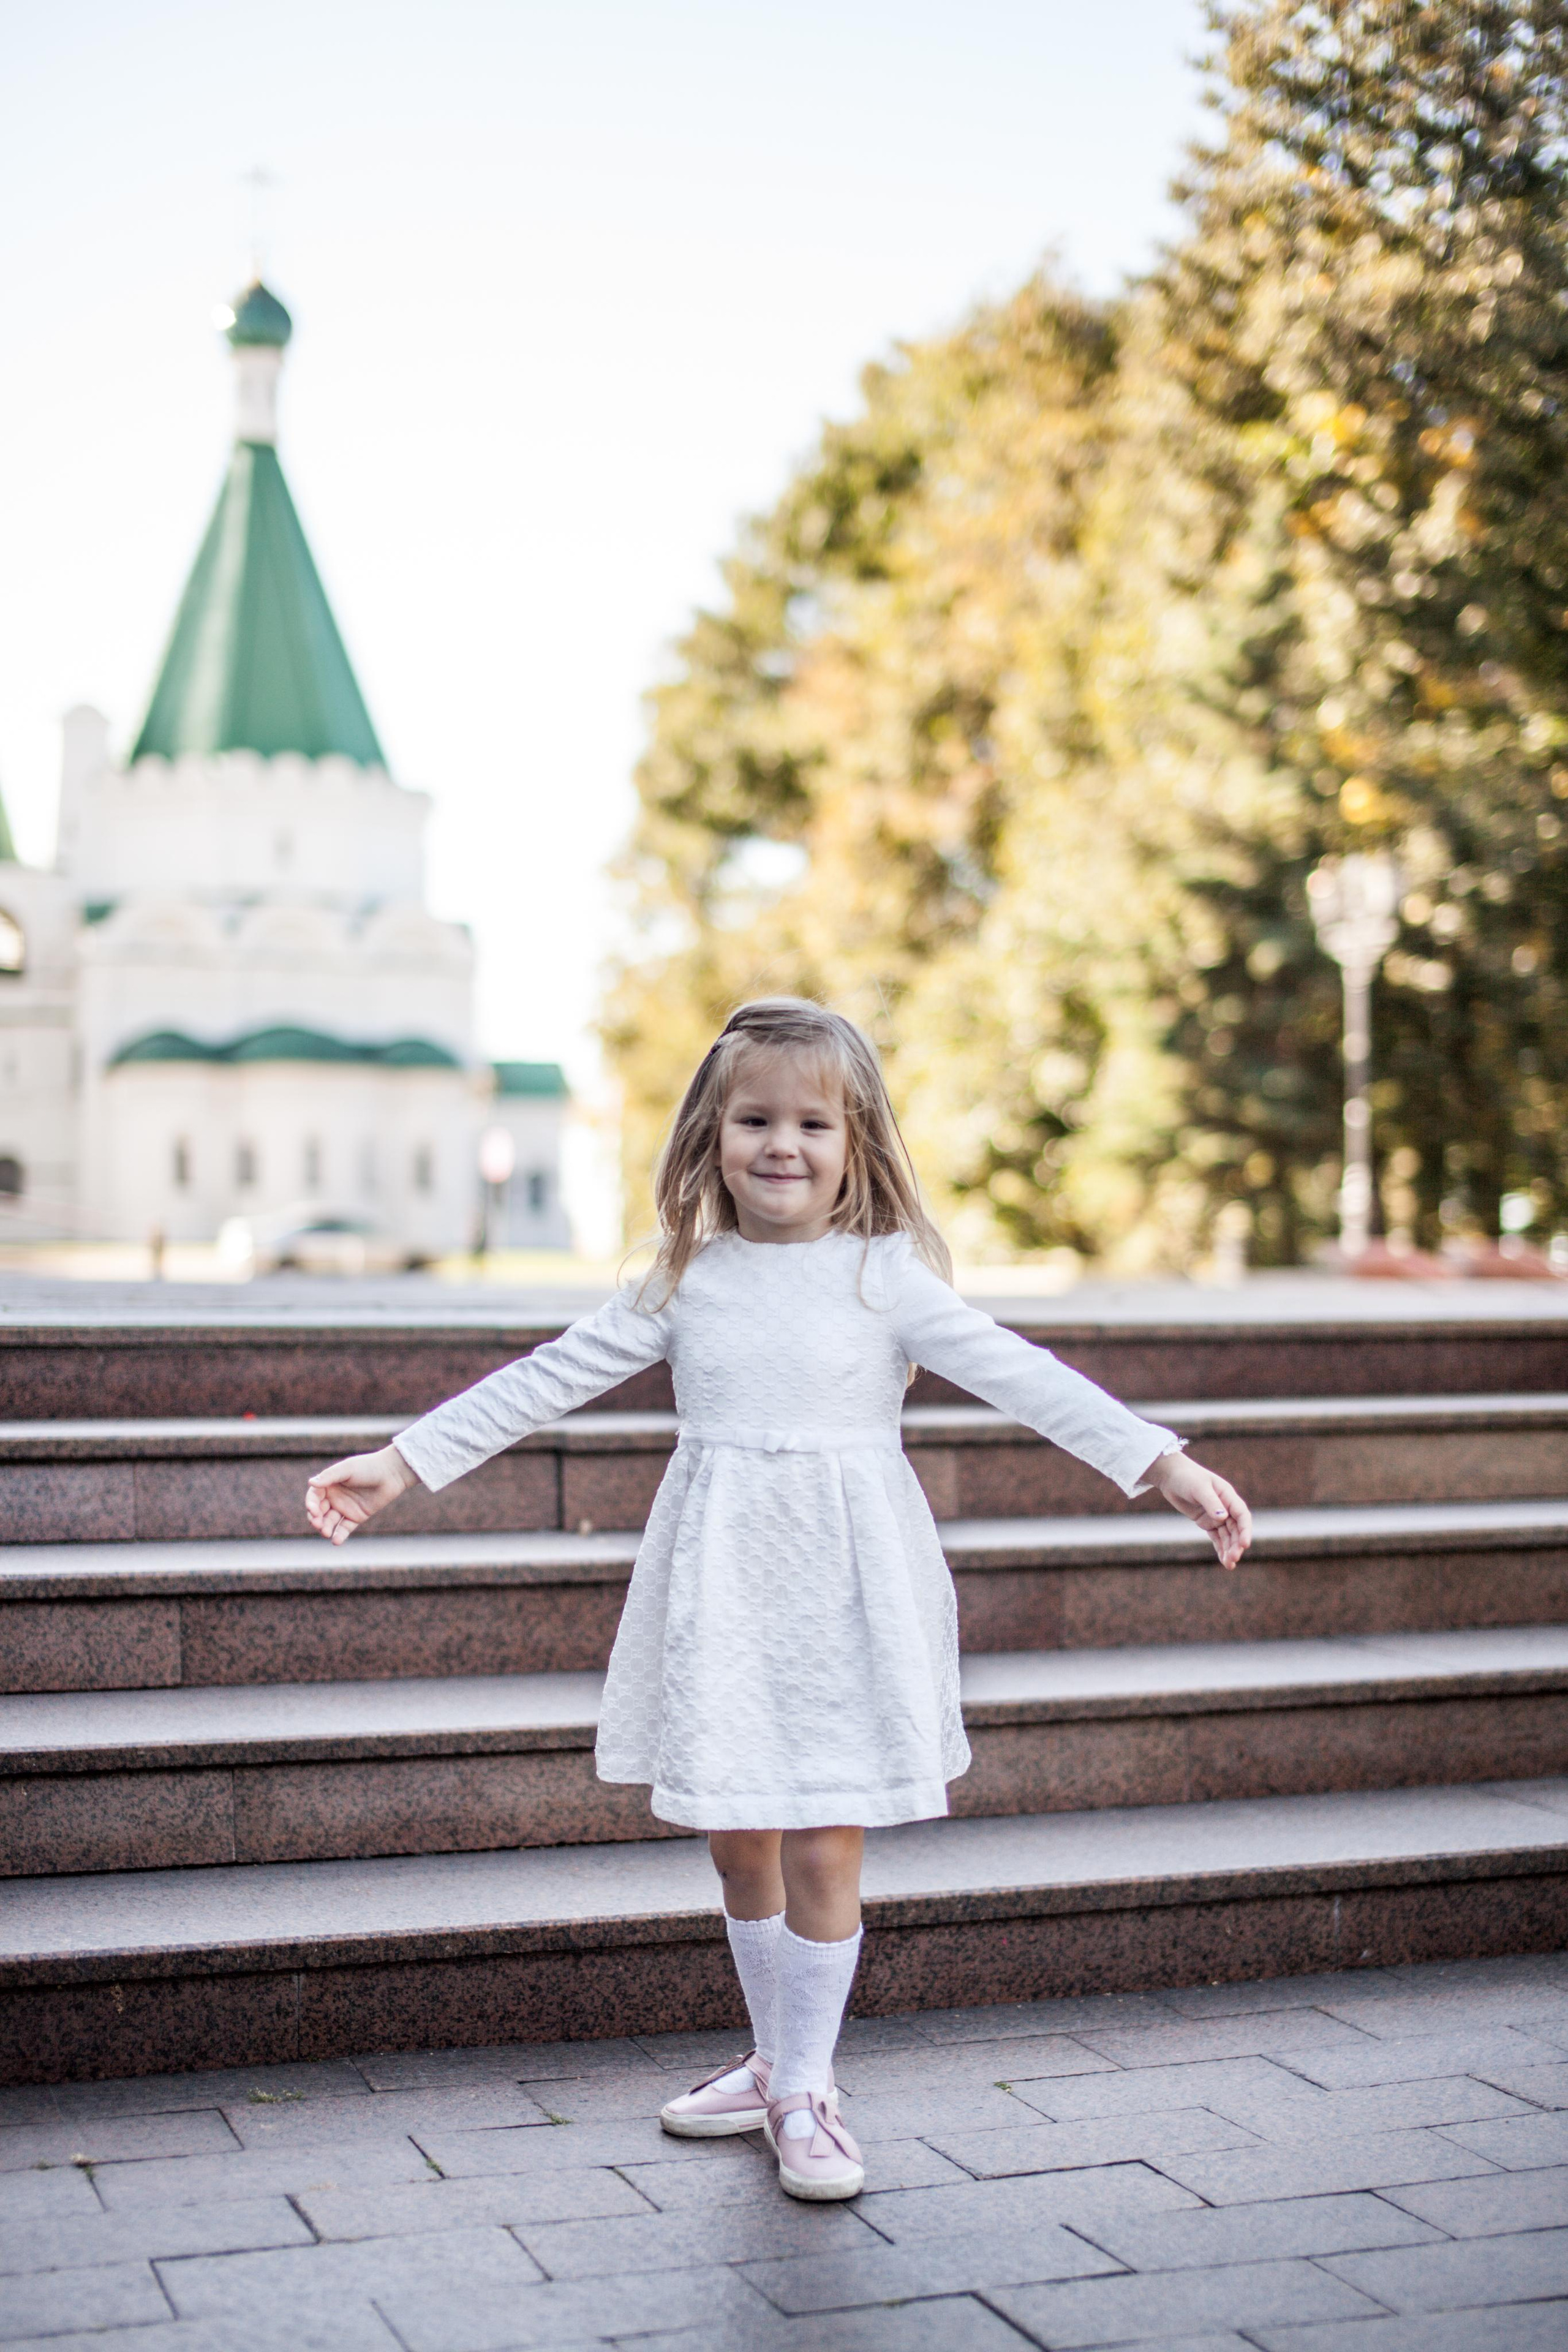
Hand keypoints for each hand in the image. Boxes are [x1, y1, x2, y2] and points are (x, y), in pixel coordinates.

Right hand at [306, 1444, 418, 1543]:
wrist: (392, 1473)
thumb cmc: (368, 1467)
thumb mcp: (347, 1469)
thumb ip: (329, 1476)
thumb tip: (311, 1482)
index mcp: (329, 1484)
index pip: (314, 1497)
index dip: (311, 1504)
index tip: (314, 1510)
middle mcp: (335, 1497)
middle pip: (319, 1511)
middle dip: (316, 1519)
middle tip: (317, 1524)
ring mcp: (345, 1508)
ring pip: (330, 1522)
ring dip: (326, 1528)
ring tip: (326, 1533)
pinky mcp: (357, 1517)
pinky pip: (345, 1528)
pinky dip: (339, 1535)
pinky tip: (336, 1541)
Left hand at [1145, 1449, 1251, 1569]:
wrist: (1171, 1476)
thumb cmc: (1186, 1477)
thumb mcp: (1199, 1488)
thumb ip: (1211, 1502)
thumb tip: (1223, 1518)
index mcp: (1228, 1496)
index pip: (1242, 1515)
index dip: (1245, 1530)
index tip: (1245, 1544)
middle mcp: (1225, 1507)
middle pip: (1236, 1529)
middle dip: (1236, 1544)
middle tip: (1234, 1558)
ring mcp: (1216, 1516)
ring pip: (1227, 1536)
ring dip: (1229, 1549)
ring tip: (1229, 1564)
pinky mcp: (1206, 1522)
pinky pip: (1217, 1538)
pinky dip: (1221, 1549)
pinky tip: (1224, 1561)